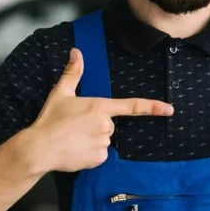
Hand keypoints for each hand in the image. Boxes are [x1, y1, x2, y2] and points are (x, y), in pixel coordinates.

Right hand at [27, 48, 173, 171]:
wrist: (40, 148)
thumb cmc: (49, 120)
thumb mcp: (61, 93)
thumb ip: (73, 73)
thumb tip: (77, 52)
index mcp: (99, 106)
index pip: (131, 106)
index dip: (152, 107)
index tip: (169, 109)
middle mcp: (105, 124)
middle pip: (109, 125)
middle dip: (96, 126)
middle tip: (75, 127)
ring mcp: (103, 142)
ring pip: (104, 140)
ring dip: (92, 140)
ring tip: (73, 139)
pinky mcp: (99, 158)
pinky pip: (100, 155)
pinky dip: (89, 154)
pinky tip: (75, 150)